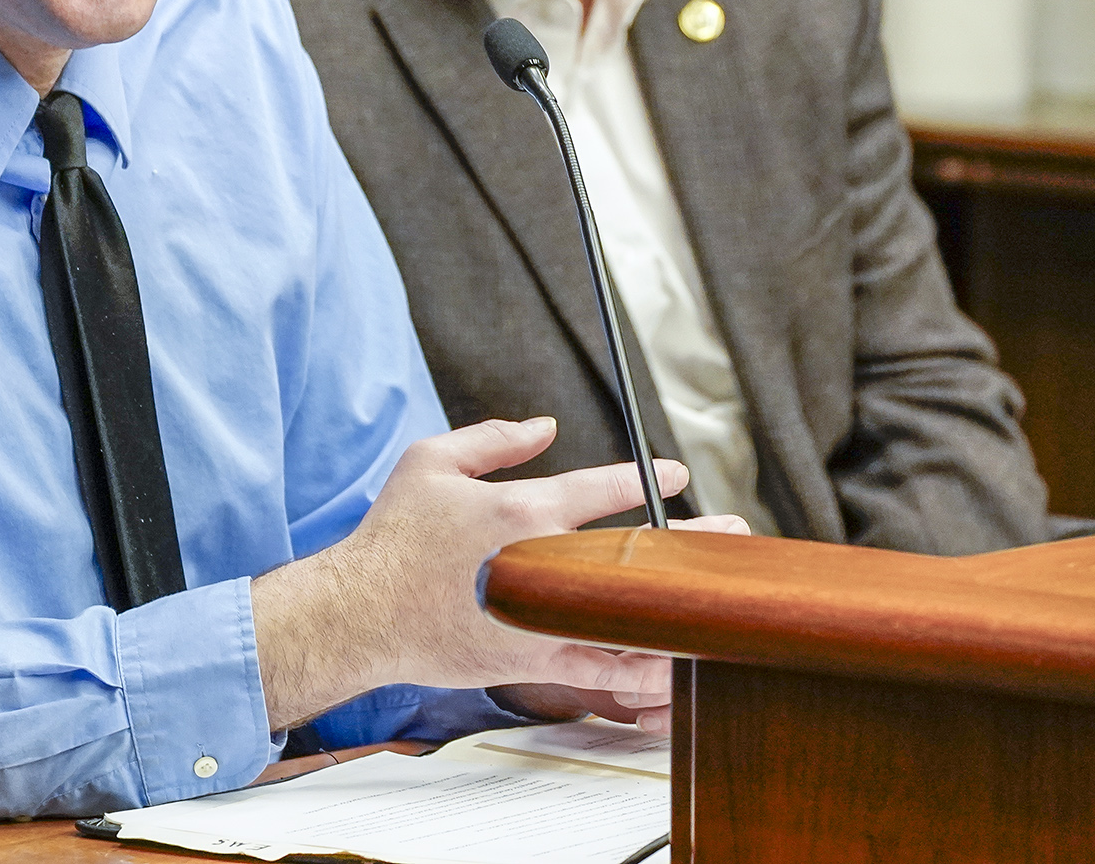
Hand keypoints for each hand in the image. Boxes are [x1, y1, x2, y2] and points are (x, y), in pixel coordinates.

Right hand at [251, 417, 704, 730]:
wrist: (359, 613)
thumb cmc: (392, 535)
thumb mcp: (429, 460)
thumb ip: (493, 437)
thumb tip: (545, 425)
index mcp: (520, 510)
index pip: (601, 486)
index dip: (644, 477)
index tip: (676, 475)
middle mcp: (540, 563)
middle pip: (633, 553)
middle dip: (691, 541)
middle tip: (735, 533)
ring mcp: (540, 618)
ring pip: (626, 615)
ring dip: (679, 605)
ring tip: (724, 601)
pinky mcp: (532, 660)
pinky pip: (603, 668)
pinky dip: (643, 667)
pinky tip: (678, 662)